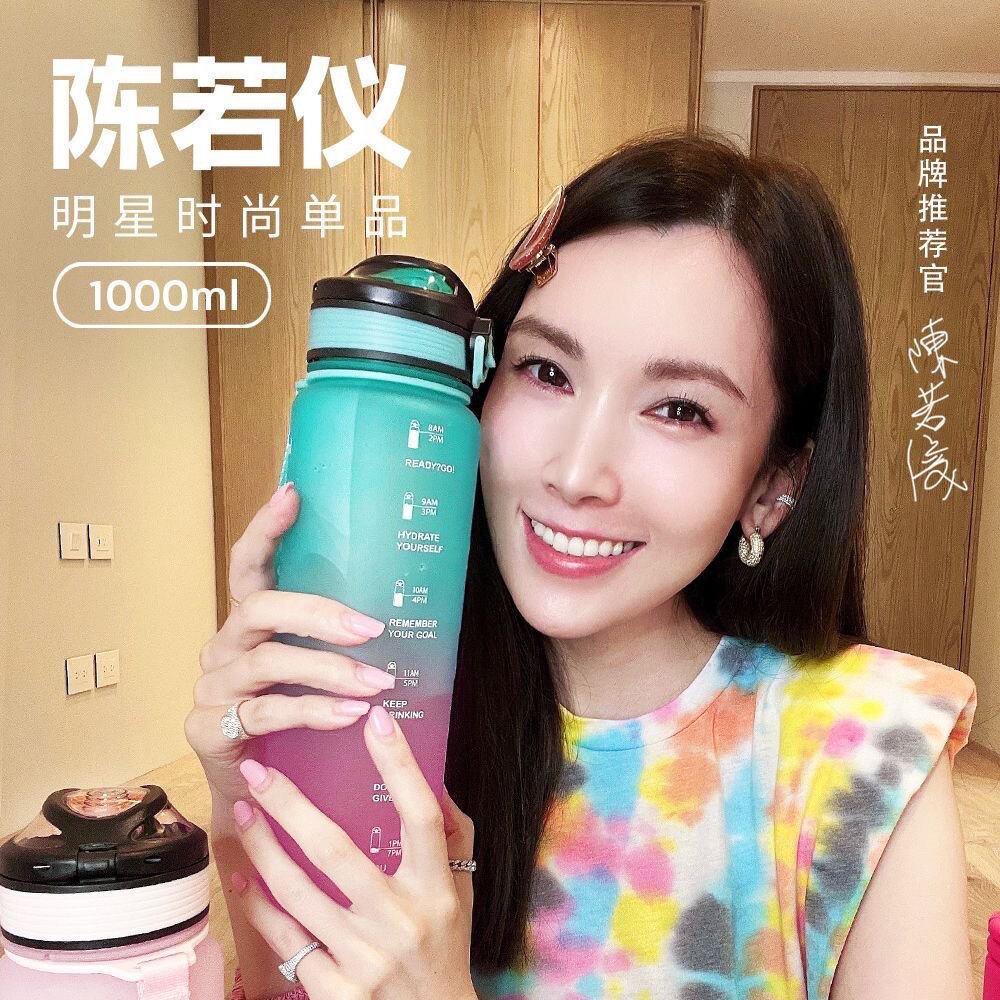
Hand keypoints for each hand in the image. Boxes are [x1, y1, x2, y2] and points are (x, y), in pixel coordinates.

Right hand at [184, 482, 396, 804]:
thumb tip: (402, 606)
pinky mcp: (209, 728)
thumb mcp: (313, 669)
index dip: (266, 528)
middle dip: (318, 612)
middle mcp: (223, 645)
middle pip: (260, 607)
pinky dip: (313, 711)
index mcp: (247, 621)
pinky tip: (350, 716)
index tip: (293, 493)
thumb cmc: (292, 718)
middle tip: (371, 626)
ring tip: (377, 681)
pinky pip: (266, 713)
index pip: (249, 563)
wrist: (252, 789)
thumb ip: (336, 638)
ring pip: (269, 662)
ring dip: (329, 670)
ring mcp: (213, 686)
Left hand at [228, 705, 476, 999]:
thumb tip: (433, 778)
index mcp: (436, 888)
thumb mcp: (462, 892)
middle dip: (290, 806)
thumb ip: (452, 835)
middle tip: (258, 771)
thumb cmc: (446, 949)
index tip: (376, 720)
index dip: (400, 766)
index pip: (421, 815)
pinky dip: (260, 907)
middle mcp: (400, 921)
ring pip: (298, 893)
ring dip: (263, 849)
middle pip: (336, 851)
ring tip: (242, 812)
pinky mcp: (334, 990)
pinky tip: (244, 876)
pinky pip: (286, 939)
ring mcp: (363, 958)